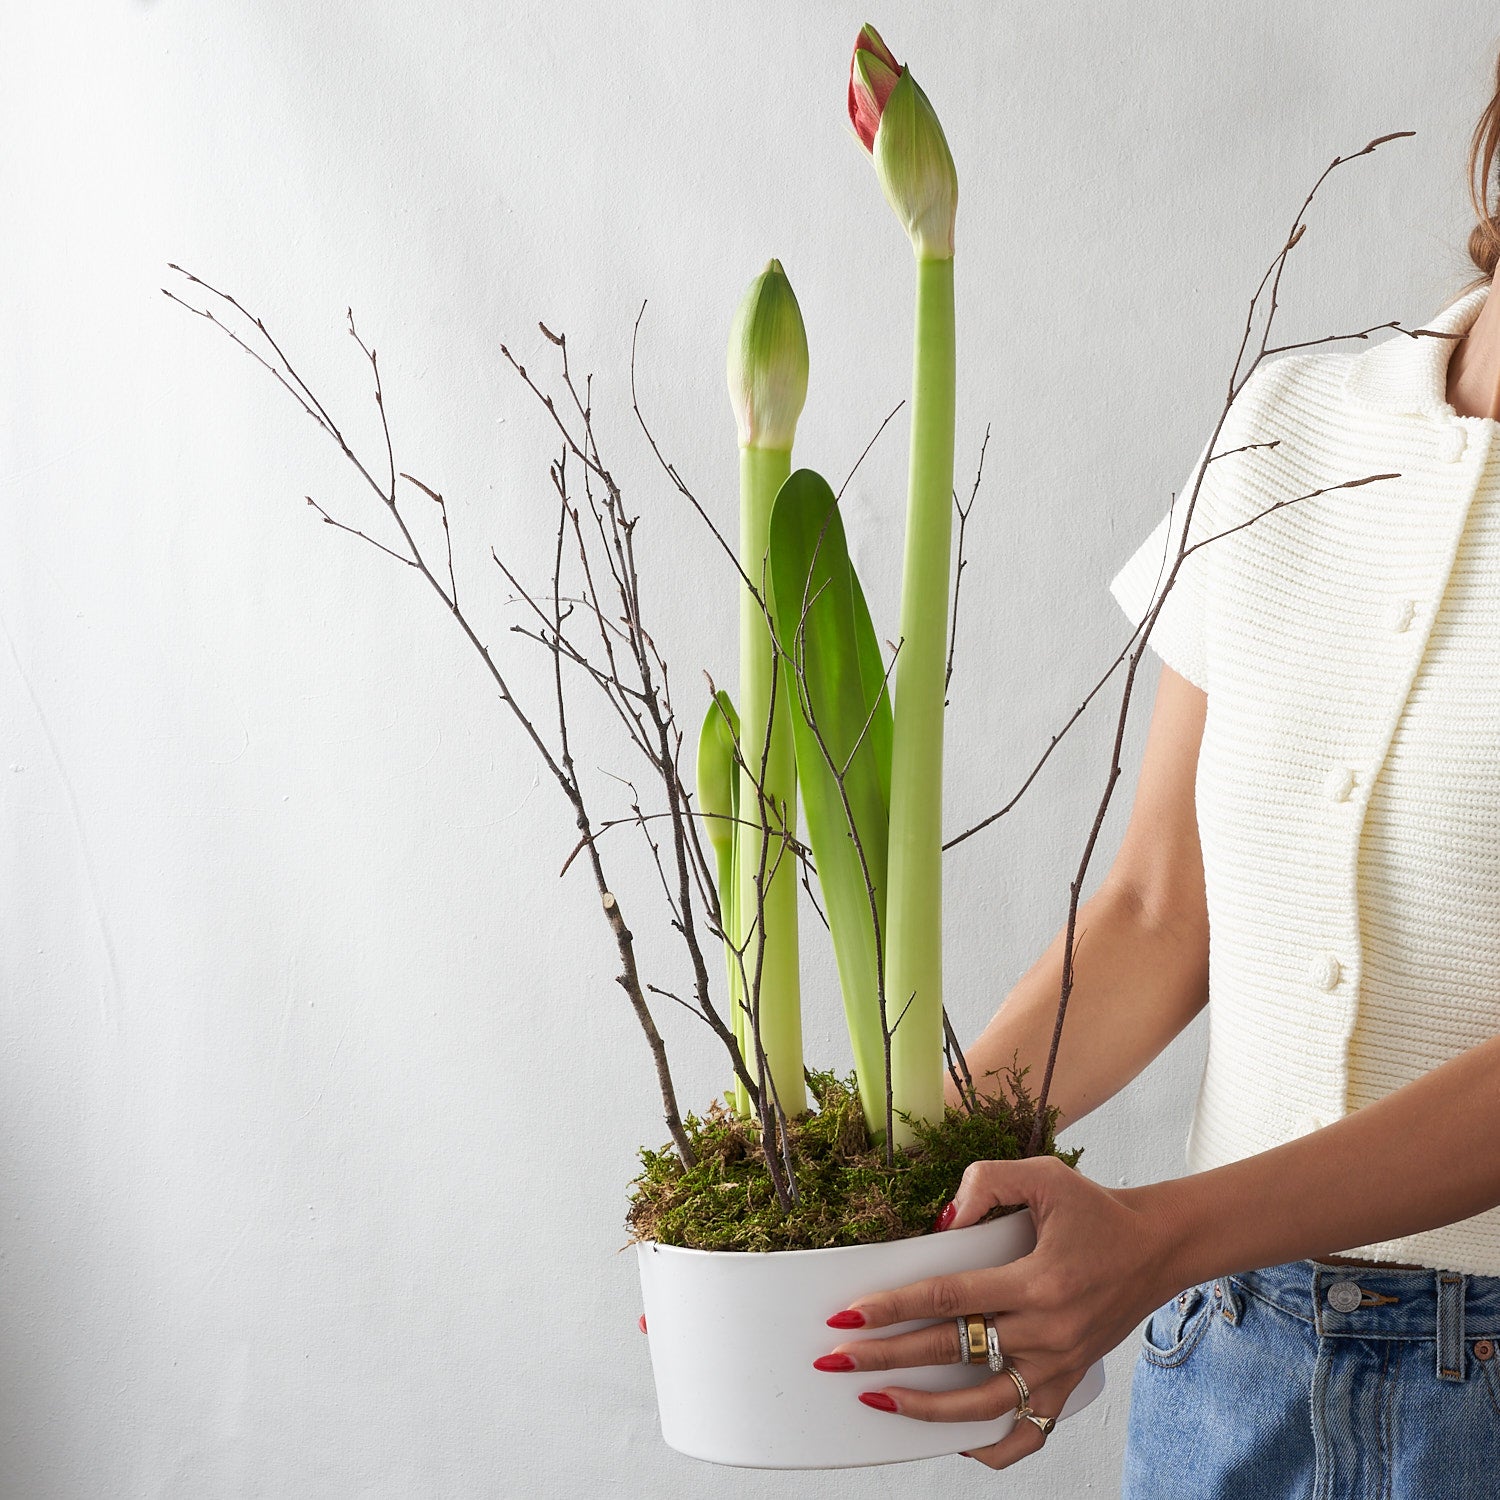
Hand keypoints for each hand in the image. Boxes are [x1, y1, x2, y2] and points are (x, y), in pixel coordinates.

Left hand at [814, 1156, 1181, 1470]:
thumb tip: (942, 1220)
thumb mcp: (1045, 1175)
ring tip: (876, 1399)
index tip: (846, 1314)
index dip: (893, 1306)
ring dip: (923, 1410)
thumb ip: (989, 1182)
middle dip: (885, 1358)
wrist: (1158, 1247)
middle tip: (835, 1359)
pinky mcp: (1068, 1383)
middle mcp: (1046, 1333)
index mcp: (1037, 1282)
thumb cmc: (1096, 1209)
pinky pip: (1028, 1433)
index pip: (948, 1299)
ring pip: (982, 1407)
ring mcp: (1058, 1367)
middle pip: (951, 1353)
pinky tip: (951, 1440)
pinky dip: (990, 1447)